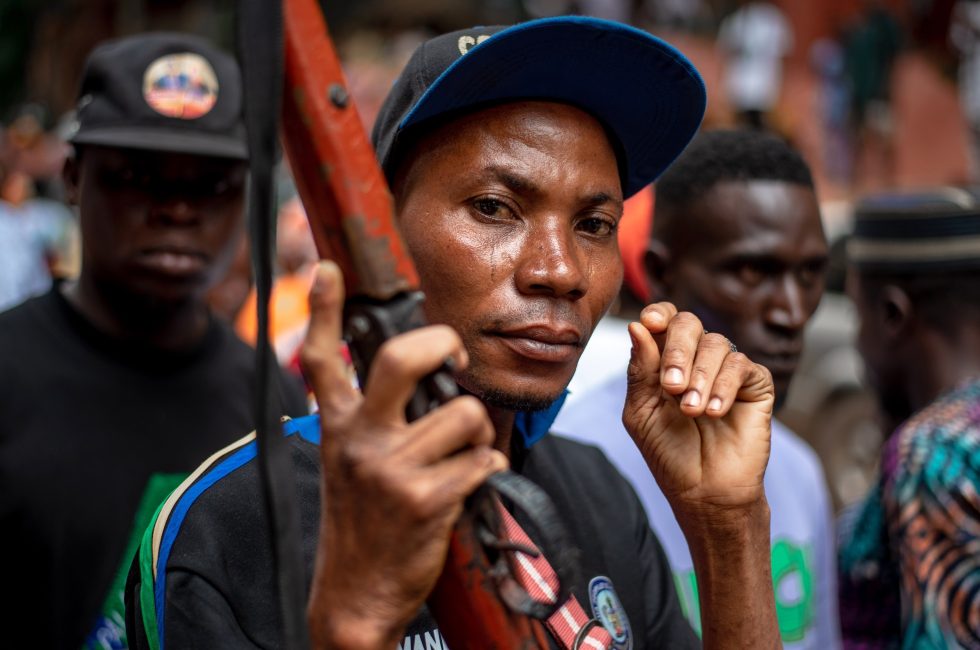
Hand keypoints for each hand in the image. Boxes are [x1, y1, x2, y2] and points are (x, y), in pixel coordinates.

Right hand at [302, 262, 507, 648]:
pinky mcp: (423, 500)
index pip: (322, 359)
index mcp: (337, 426)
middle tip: (455, 357)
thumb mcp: (348, 461)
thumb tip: (419, 372)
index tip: (327, 268)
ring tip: (464, 454)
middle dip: (440, 344)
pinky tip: (471, 483)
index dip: (322, 309)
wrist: (356, 593)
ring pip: (464, 413)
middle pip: (399, 358)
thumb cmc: (363, 521)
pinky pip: (481, 459)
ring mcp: (389, 469)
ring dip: (479, 434)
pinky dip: (488, 468)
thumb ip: (370, 417)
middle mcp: (358, 440)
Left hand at [622, 303, 773, 514]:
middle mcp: (696, 358)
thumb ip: (639, 370)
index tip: (651, 322)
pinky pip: (741, 366)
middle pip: (688, 323)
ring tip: (692, 411)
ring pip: (716, 343)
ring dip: (700, 376)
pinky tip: (715, 412)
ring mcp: (726, 370)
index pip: (664, 319)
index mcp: (665, 360)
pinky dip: (724, 386)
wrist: (703, 490)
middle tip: (671, 387)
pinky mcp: (755, 385)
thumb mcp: (641, 411)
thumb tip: (637, 326)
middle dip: (676, 350)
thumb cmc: (669, 452)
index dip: (659, 314)